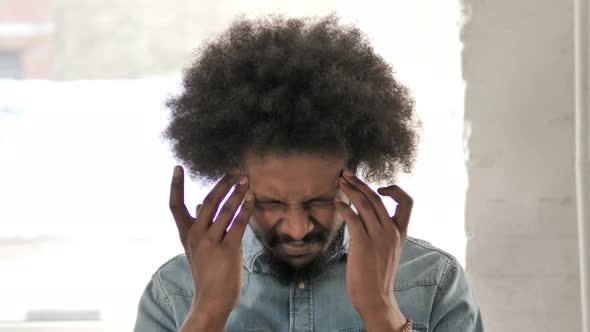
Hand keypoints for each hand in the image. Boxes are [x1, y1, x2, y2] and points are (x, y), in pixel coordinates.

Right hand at [169, 166, 253, 320]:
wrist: (212, 298)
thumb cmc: (207, 271)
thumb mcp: (196, 248)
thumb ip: (197, 224)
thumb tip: (197, 202)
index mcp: (186, 234)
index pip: (175, 206)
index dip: (176, 186)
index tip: (178, 167)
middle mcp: (196, 236)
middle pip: (207, 202)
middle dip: (223, 184)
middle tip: (235, 171)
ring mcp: (211, 243)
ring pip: (225, 210)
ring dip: (237, 193)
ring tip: (246, 180)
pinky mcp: (228, 250)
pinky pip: (238, 223)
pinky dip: (246, 208)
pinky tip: (252, 198)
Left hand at [334, 169, 412, 317]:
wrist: (376, 298)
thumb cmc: (377, 275)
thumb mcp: (387, 250)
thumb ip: (381, 233)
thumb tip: (364, 218)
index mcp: (400, 233)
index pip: (407, 202)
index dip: (395, 190)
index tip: (379, 187)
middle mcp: (391, 231)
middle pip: (377, 197)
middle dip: (360, 183)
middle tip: (346, 174)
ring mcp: (378, 237)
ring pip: (365, 203)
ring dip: (350, 189)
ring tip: (340, 181)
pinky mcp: (363, 243)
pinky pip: (353, 217)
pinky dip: (344, 207)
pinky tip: (336, 203)